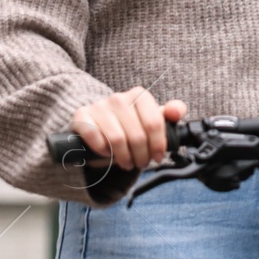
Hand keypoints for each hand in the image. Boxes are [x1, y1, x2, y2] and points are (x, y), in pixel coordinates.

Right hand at [70, 89, 186, 169]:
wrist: (98, 125)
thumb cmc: (130, 124)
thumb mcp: (152, 119)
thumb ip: (170, 114)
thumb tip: (176, 112)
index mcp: (139, 95)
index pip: (154, 123)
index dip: (158, 144)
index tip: (158, 156)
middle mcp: (118, 98)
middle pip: (137, 135)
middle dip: (142, 155)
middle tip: (142, 163)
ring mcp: (99, 106)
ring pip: (117, 139)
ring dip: (124, 157)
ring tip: (128, 163)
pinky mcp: (81, 116)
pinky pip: (94, 137)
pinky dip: (102, 150)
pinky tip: (107, 154)